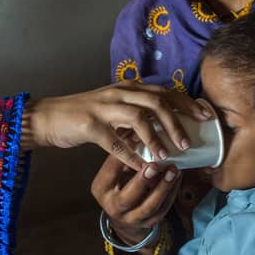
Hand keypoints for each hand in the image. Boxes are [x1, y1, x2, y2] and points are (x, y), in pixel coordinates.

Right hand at [22, 82, 211, 170]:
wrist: (48, 117)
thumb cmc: (82, 114)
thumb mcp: (113, 106)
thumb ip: (136, 110)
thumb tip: (164, 122)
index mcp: (127, 87)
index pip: (164, 91)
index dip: (187, 103)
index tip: (205, 116)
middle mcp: (118, 93)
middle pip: (157, 101)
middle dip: (177, 121)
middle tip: (188, 141)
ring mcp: (103, 107)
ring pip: (139, 117)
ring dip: (156, 137)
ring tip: (167, 154)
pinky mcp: (90, 125)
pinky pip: (115, 142)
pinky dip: (131, 155)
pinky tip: (141, 167)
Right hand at [92, 153, 181, 249]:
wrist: (123, 215)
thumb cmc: (118, 184)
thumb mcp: (112, 171)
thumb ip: (122, 157)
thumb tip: (135, 134)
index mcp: (101, 190)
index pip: (110, 173)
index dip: (124, 159)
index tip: (137, 144)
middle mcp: (113, 207)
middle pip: (128, 197)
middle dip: (142, 181)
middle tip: (155, 165)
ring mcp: (132, 218)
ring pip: (149, 206)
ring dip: (163, 188)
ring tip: (173, 171)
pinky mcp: (149, 222)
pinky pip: (162, 209)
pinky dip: (171, 193)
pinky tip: (177, 179)